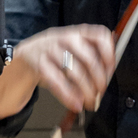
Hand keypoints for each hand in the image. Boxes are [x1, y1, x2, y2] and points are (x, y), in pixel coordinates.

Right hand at [0, 24, 114, 118]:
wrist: (27, 54)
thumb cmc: (57, 53)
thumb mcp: (75, 48)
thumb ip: (92, 56)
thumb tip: (108, 76)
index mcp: (79, 33)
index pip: (100, 37)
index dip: (109, 54)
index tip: (110, 70)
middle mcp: (67, 38)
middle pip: (89, 59)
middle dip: (98, 80)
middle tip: (100, 93)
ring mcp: (52, 49)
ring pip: (74, 71)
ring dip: (86, 90)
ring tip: (90, 102)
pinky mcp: (40, 64)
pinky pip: (57, 81)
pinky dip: (68, 95)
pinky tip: (75, 104)